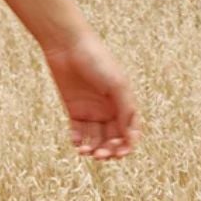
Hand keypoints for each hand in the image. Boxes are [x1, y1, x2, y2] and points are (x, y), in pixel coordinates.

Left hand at [41, 26, 140, 159]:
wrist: (68, 45)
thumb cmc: (98, 60)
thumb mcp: (117, 85)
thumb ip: (125, 110)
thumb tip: (131, 137)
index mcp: (124, 103)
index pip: (129, 132)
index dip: (127, 145)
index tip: (120, 152)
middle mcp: (109, 109)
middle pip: (113, 139)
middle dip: (109, 150)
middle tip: (102, 154)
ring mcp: (91, 110)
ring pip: (96, 139)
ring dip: (93, 149)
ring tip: (87, 151)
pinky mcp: (74, 110)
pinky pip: (79, 132)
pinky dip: (78, 141)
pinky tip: (77, 143)